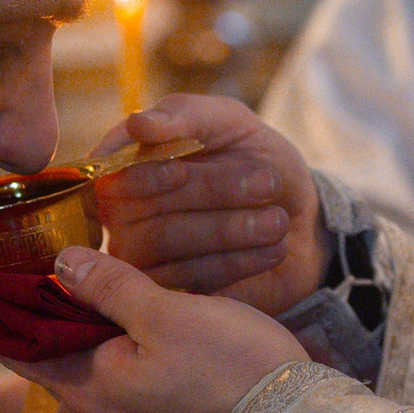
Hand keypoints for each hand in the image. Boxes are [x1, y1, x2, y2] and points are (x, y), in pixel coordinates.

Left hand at [13, 244, 306, 412]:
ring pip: (93, 370)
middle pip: (54, 359)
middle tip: (26, 267)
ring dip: (84, 333)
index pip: (16, 348)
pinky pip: (126, 384)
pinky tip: (136, 325)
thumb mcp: (168, 315)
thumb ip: (110, 289)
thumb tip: (60, 265)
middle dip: (41, 316)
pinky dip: (118, 351)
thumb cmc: (234, 373)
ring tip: (81, 286)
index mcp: (88, 388)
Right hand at [90, 97, 329, 316]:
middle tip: (266, 182)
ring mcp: (146, 261)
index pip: (112, 177)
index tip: (181, 171)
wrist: (301, 216)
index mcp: (128, 168)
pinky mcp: (175, 297)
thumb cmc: (252, 160)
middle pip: (147, 211)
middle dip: (212, 193)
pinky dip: (238, 262)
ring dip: (230, 229)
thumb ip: (185, 115)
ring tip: (278, 219)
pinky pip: (191, 282)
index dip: (144, 176)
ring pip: (169, 245)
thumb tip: (137, 124)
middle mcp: (125, 216)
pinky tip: (275, 248)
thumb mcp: (229, 122)